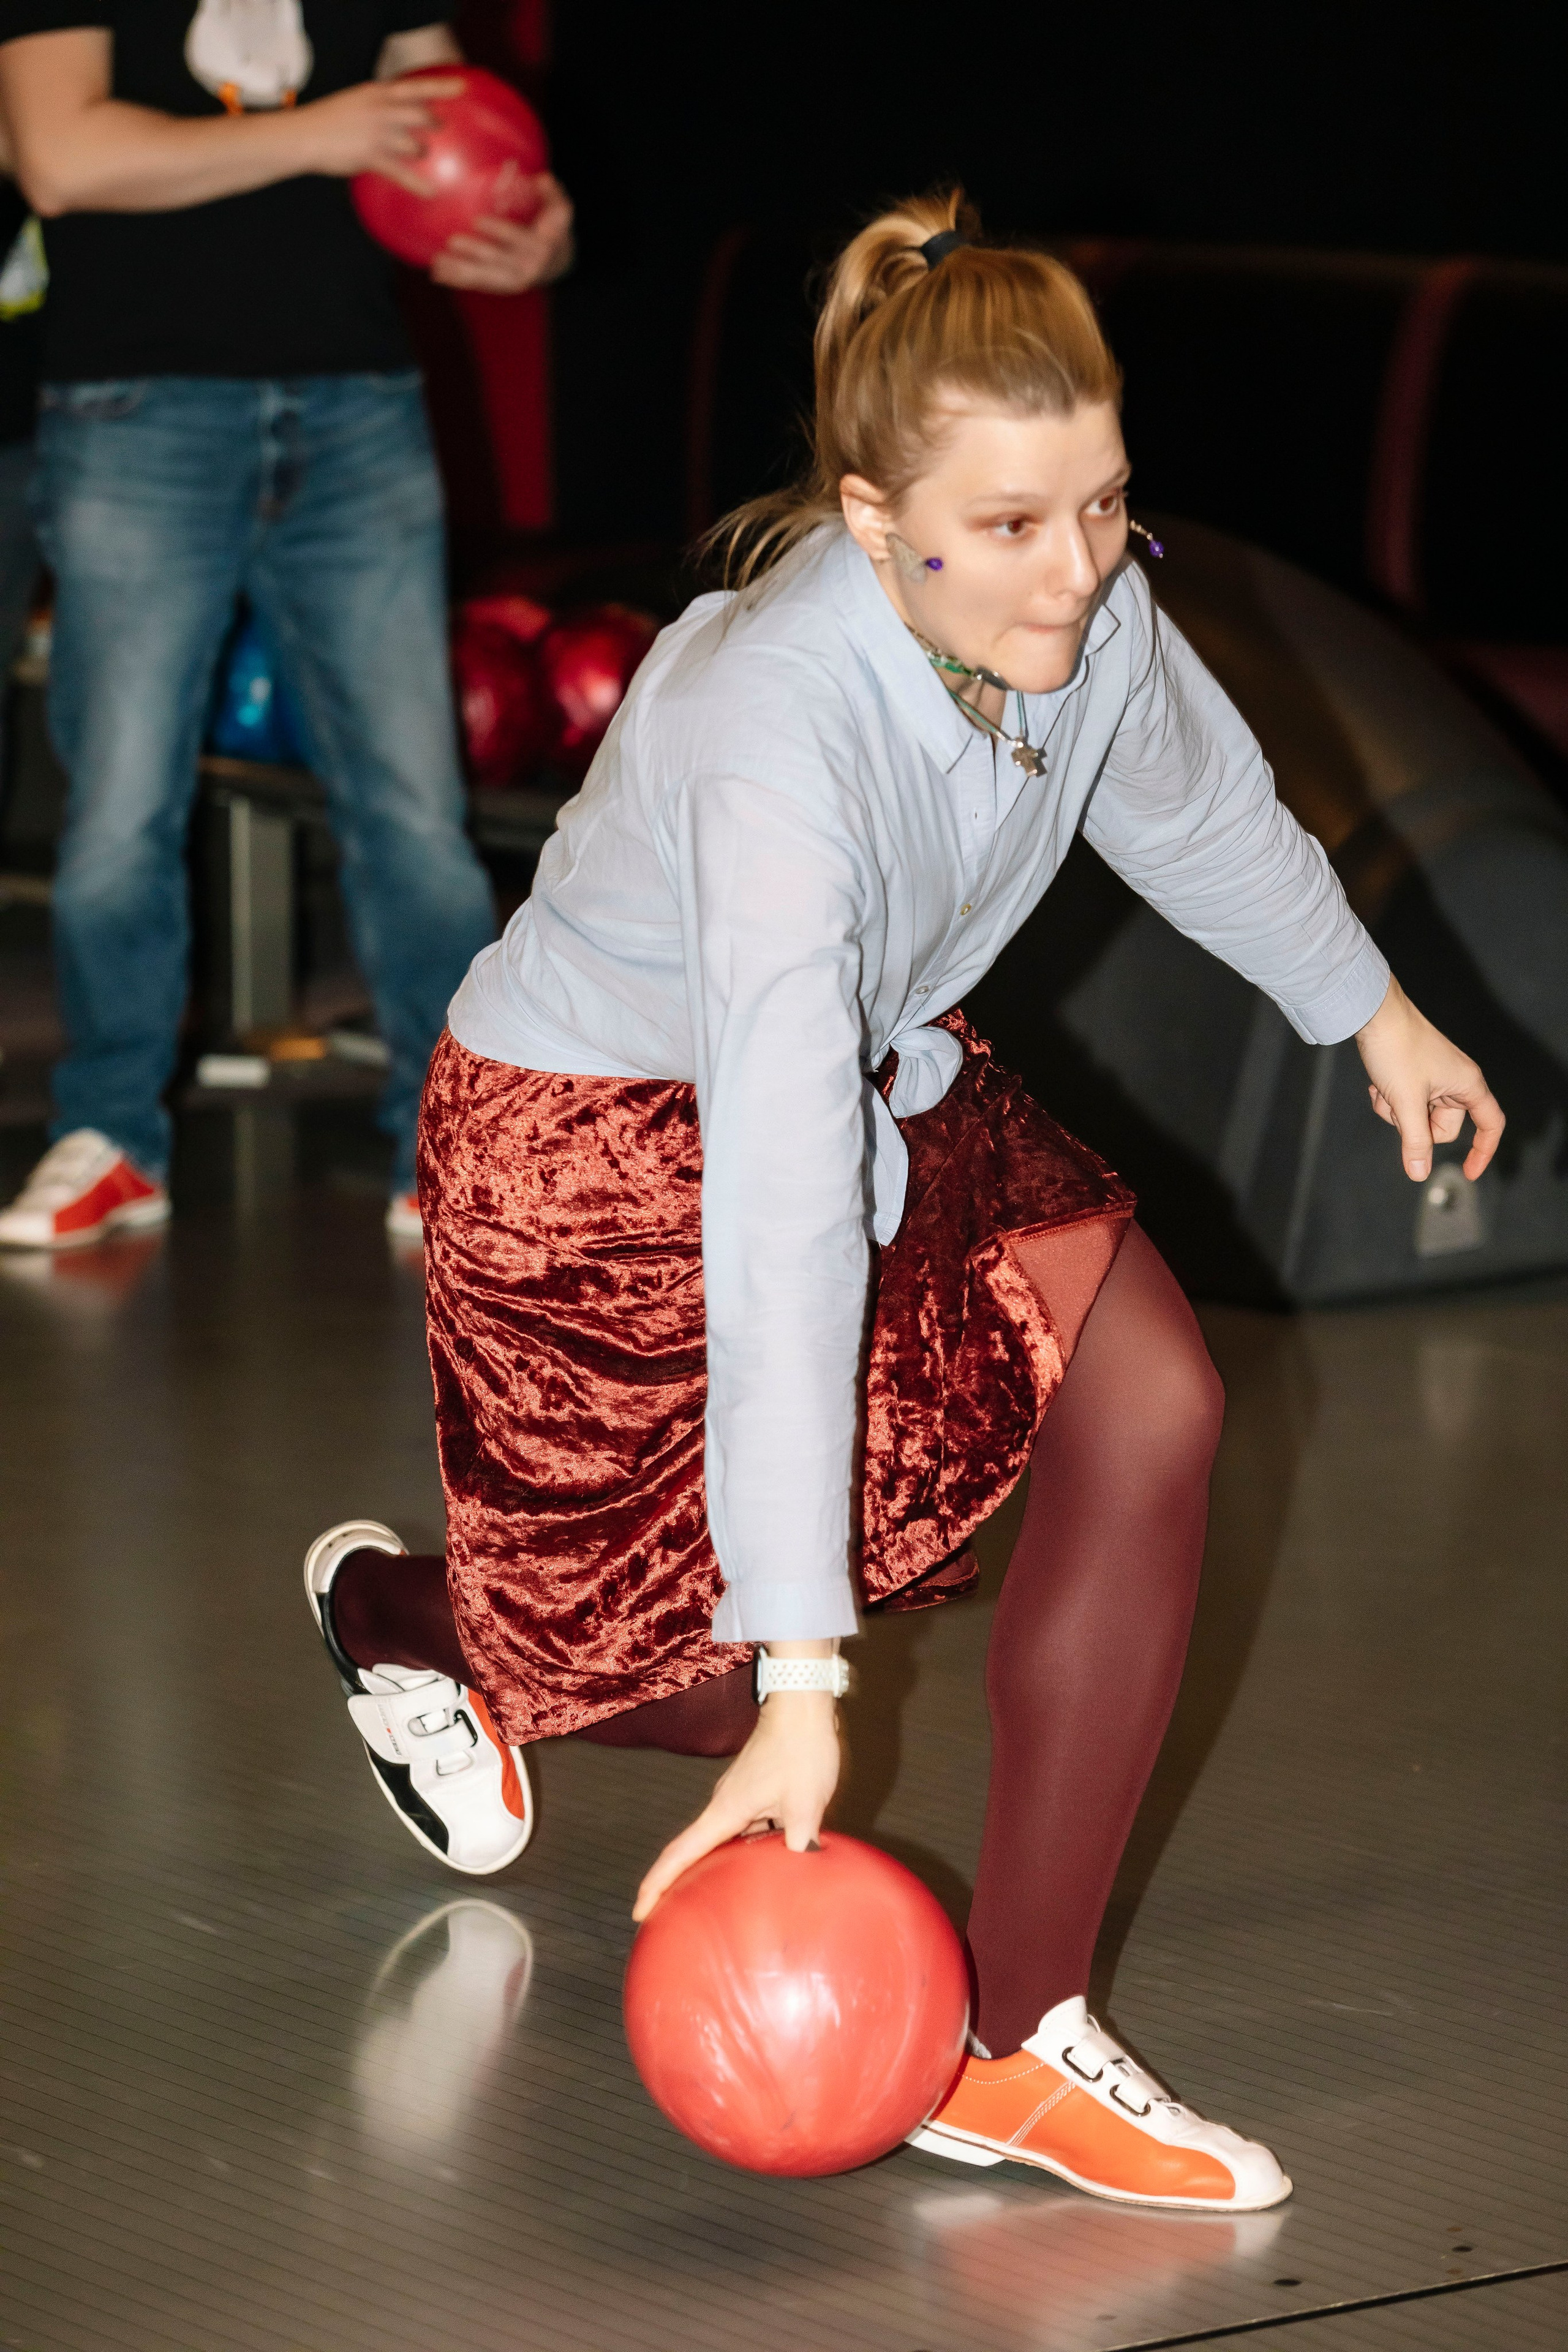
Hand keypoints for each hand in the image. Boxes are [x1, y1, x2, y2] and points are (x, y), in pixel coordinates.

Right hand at [297, 73, 465, 189]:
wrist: (303, 135)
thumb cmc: (329, 121)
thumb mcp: (356, 102)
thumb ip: (379, 105)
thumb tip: (400, 113)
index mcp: (377, 92)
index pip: (415, 86)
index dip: (441, 86)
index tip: (463, 86)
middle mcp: (380, 109)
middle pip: (421, 115)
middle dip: (434, 124)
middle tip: (438, 129)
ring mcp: (377, 132)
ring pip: (415, 143)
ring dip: (422, 151)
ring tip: (421, 154)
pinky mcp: (371, 155)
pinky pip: (403, 172)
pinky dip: (418, 184)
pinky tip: (430, 192)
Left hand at [429, 175, 574, 290]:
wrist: (557, 260)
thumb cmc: (554, 226)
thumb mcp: (560, 208)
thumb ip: (551, 193)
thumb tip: (542, 179)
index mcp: (544, 245)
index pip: (520, 238)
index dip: (500, 231)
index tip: (477, 221)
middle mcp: (531, 266)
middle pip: (499, 259)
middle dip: (475, 251)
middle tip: (452, 240)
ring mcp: (516, 280)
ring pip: (486, 276)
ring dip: (461, 269)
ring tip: (438, 261)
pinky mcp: (503, 287)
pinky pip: (480, 284)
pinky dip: (458, 280)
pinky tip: (438, 274)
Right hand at [632, 1687, 841, 1920]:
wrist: (802, 1704)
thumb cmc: (800, 1750)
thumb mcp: (806, 1805)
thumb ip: (801, 1844)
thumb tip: (801, 1871)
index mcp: (726, 1811)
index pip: (681, 1854)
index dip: (657, 1884)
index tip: (639, 1911)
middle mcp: (725, 1805)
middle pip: (695, 1851)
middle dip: (681, 1884)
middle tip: (673, 1919)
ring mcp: (739, 1796)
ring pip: (726, 1840)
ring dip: (723, 1867)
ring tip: (722, 1903)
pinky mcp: (756, 1790)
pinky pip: (748, 1827)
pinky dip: (751, 1848)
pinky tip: (769, 1864)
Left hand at [1355, 976, 1504, 1182]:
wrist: (1373, 1013)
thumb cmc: (1397, 1049)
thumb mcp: (1406, 1101)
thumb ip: (1415, 1140)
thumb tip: (1419, 1173)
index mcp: (1468, 1084)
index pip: (1490, 1125)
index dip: (1483, 1151)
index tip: (1468, 1173)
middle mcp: (1456, 1081)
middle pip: (1444, 1127)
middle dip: (1415, 1125)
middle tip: (1397, 1106)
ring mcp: (1435, 1078)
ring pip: (1419, 1117)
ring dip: (1397, 1111)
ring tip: (1385, 1090)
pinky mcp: (1415, 1074)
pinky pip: (1406, 1103)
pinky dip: (1390, 1099)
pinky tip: (1377, 1084)